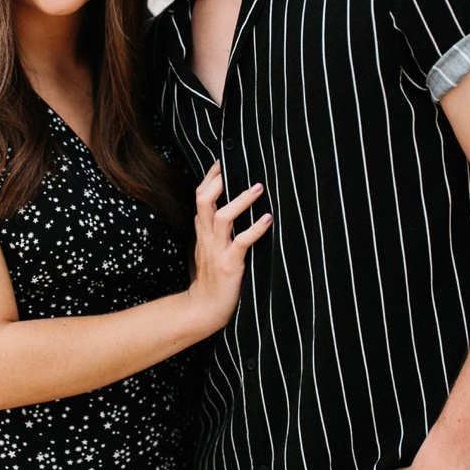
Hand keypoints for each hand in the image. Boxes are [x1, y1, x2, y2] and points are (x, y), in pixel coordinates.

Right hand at [188, 161, 270, 329]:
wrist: (204, 309)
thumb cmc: (210, 279)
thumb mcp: (205, 249)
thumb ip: (210, 230)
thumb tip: (220, 210)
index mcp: (202, 231)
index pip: (200, 197)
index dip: (210, 177)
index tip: (222, 161)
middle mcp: (207, 237)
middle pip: (204, 200)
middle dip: (218, 180)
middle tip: (238, 167)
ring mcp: (217, 250)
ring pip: (223, 217)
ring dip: (241, 201)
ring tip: (258, 188)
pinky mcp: (230, 264)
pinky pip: (241, 242)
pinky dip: (255, 229)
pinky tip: (268, 219)